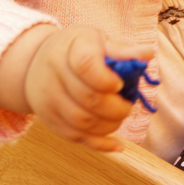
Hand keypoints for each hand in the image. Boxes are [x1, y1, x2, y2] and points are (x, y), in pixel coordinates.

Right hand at [24, 26, 153, 151]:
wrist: (35, 63)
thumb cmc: (74, 49)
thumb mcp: (95, 39)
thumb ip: (121, 50)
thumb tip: (148, 53)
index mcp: (70, 48)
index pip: (86, 65)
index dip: (107, 79)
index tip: (119, 84)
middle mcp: (54, 73)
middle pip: (88, 98)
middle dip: (116, 107)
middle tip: (127, 106)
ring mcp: (48, 99)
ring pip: (82, 122)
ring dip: (110, 125)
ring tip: (120, 117)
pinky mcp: (49, 120)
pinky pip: (75, 137)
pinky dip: (100, 144)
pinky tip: (117, 144)